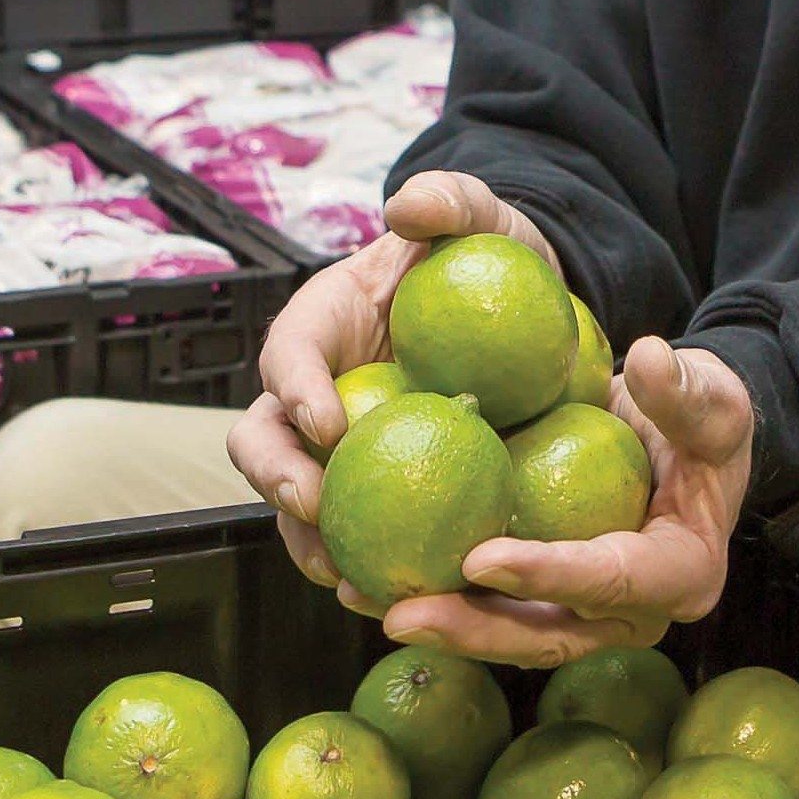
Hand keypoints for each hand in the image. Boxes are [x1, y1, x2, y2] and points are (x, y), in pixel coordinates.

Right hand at [228, 170, 557, 588]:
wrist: (536, 317)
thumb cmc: (492, 259)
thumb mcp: (482, 216)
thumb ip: (449, 200)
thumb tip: (410, 206)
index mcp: (324, 328)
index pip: (287, 354)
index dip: (294, 389)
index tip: (330, 422)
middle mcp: (317, 396)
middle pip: (262, 442)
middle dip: (276, 479)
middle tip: (319, 507)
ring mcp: (346, 452)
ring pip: (297, 508)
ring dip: (309, 545)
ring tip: (345, 575)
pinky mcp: (389, 493)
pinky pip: (364, 538)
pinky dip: (370, 568)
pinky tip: (401, 597)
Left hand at [379, 335, 754, 666]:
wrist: (687, 443)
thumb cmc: (704, 419)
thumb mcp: (713, 397)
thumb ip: (685, 389)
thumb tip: (646, 359)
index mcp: (682, 573)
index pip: (610, 580)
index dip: (548, 576)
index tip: (482, 557)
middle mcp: (633, 613)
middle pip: (546, 636)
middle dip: (470, 630)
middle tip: (400, 611)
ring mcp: (586, 615)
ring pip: (507, 634)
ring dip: (436, 624)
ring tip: (360, 597)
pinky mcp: (548, 603)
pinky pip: (489, 607)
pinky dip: (435, 595)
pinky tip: (365, 574)